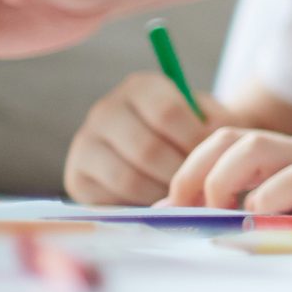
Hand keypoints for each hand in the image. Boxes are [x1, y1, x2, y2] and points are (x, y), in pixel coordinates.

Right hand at [64, 71, 220, 204]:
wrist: (167, 153)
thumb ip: (215, 125)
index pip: (168, 112)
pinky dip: (140, 204)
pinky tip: (156, 198)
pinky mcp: (76, 177)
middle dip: (179, 172)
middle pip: (147, 149)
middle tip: (197, 181)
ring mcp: (85, 143)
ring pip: (128, 178)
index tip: (209, 155)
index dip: (195, 140)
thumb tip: (211, 143)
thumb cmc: (195, 132)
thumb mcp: (212, 119)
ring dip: (161, 191)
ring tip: (180, 191)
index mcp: (141, 86)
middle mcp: (106, 110)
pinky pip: (112, 199)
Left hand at [164, 129, 291, 213]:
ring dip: (221, 182)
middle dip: (193, 175)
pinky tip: (267, 219)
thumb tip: (249, 235)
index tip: (175, 211)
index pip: (226, 143)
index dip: (190, 172)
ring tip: (227, 213)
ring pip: (250, 149)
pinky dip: (269, 197)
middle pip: (225, 138)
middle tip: (193, 213)